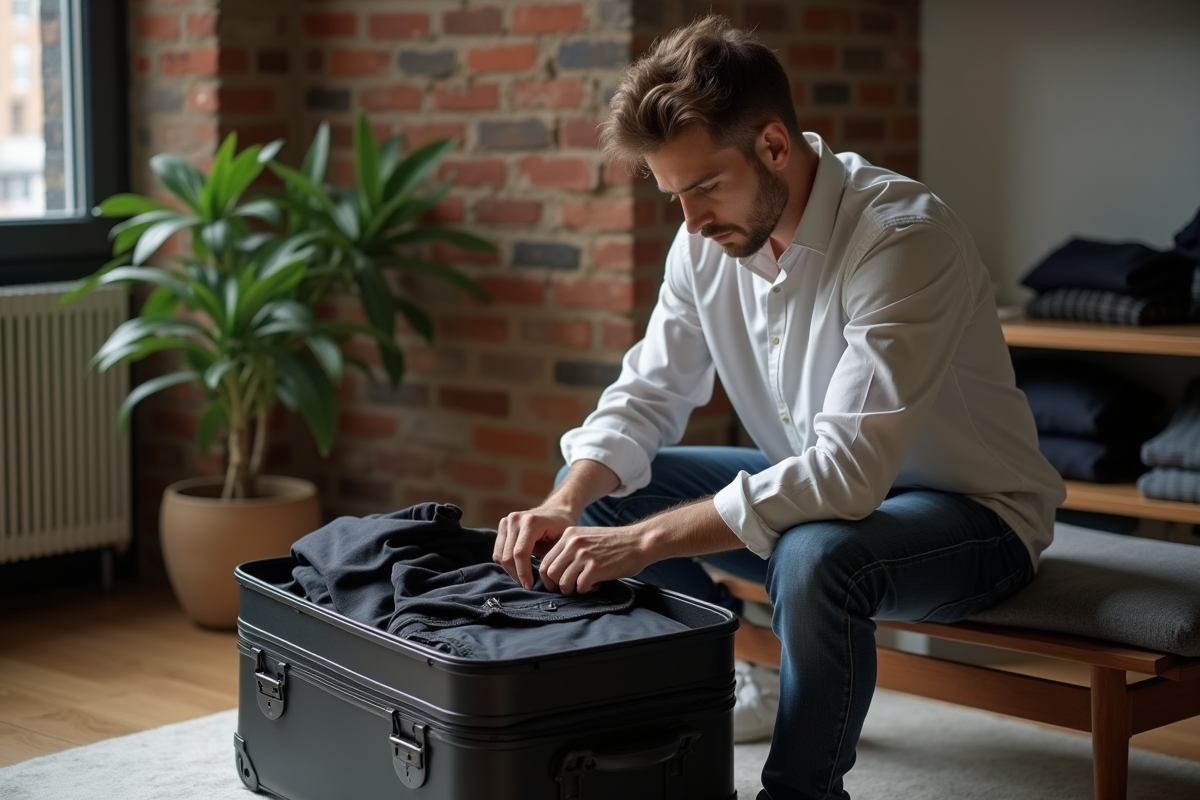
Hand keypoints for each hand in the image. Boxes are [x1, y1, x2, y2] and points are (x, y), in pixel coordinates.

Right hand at [494, 505, 577, 588]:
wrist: (557, 510)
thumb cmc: (562, 529)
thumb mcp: (560, 545)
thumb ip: (548, 561)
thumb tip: (541, 582)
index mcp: (531, 522)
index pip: (520, 553)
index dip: (523, 573)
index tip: (530, 586)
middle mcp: (515, 519)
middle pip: (508, 556)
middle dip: (516, 574)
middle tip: (527, 586)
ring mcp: (507, 521)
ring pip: (500, 555)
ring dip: (510, 570)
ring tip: (523, 579)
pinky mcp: (502, 525)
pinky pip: (498, 551)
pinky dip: (506, 563)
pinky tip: (518, 568)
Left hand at [539, 525, 653, 594]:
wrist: (639, 541)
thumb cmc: (615, 544)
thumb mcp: (587, 538)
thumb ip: (570, 549)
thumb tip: (555, 571)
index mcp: (568, 535)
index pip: (545, 561)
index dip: (549, 578)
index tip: (558, 584)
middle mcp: (573, 543)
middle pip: (550, 573)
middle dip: (558, 586)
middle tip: (572, 588)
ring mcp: (583, 555)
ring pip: (563, 582)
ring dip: (573, 589)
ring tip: (586, 585)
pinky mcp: (595, 568)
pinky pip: (580, 587)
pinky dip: (587, 590)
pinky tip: (597, 583)